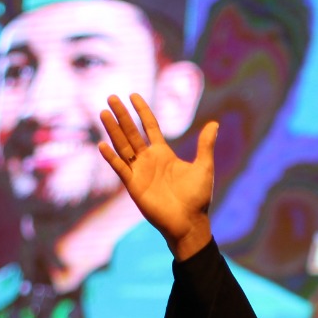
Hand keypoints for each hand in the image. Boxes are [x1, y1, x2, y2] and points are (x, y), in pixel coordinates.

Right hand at [99, 93, 216, 260]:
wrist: (189, 222)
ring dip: (113, 130)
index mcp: (164, 154)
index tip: (133, 95)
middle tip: (111, 97)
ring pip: (123, 146)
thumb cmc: (197, 197)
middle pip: (132, 132)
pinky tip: (102, 145)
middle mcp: (149, 160)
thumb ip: (205, 145)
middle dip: (122, 115)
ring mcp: (139, 172)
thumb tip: (214, 123)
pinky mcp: (133, 185)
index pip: (150, 127)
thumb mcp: (203, 167)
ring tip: (104, 113)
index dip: (142, 111)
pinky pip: (120, 168)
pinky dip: (111, 157)